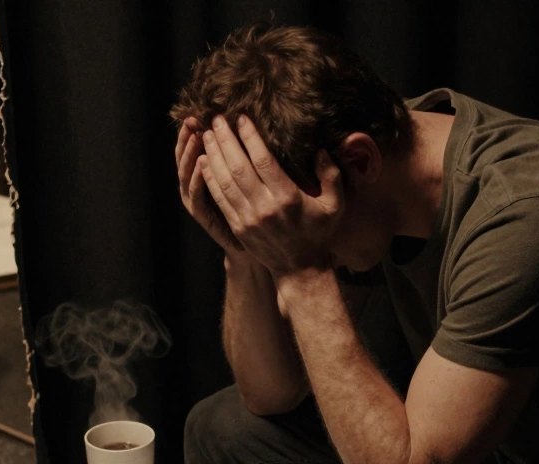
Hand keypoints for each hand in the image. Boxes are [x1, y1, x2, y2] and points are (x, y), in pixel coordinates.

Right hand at [175, 117, 246, 255]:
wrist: (249, 245)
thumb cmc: (251, 209)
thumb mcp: (246, 178)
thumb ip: (242, 156)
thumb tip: (245, 121)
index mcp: (203, 174)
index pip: (193, 147)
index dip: (194, 130)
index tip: (199, 110)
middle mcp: (195, 186)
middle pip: (184, 156)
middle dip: (187, 136)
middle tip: (192, 117)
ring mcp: (197, 202)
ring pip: (186, 174)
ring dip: (189, 153)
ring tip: (195, 134)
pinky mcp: (204, 217)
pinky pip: (197, 196)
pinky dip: (197, 179)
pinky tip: (202, 163)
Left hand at [198, 115, 343, 277]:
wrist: (300, 270)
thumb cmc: (319, 234)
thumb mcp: (335, 206)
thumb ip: (332, 176)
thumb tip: (321, 151)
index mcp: (287, 197)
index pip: (263, 161)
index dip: (250, 137)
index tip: (241, 118)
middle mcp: (264, 206)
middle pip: (238, 167)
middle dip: (225, 141)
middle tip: (216, 120)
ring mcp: (247, 218)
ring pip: (225, 181)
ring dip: (213, 156)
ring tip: (206, 135)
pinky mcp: (237, 226)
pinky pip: (219, 198)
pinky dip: (210, 179)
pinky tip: (204, 162)